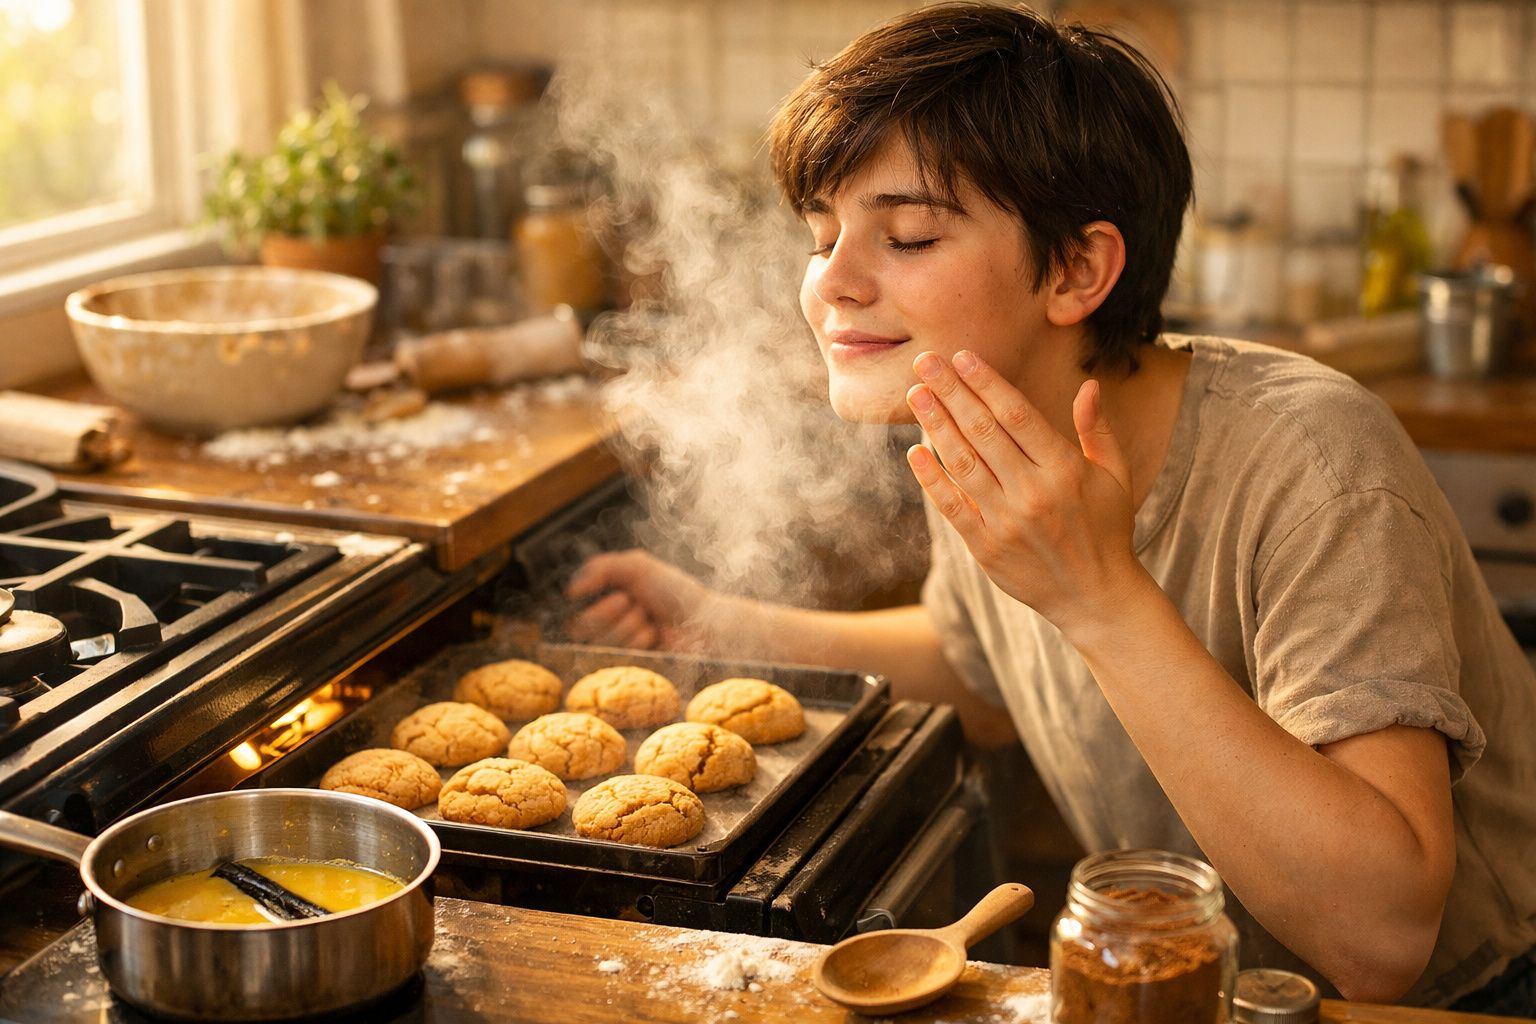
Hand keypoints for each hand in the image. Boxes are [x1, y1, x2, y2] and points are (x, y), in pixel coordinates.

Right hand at [565, 549, 714, 650]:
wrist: (705, 621)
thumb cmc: (675, 592)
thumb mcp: (638, 566)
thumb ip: (601, 568)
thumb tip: (571, 590)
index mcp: (602, 601)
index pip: (570, 608)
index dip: (587, 600)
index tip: (614, 592)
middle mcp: (605, 627)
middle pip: (578, 626)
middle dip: (609, 610)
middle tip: (635, 603)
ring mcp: (617, 649)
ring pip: (600, 640)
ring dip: (629, 624)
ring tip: (650, 620)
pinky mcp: (629, 667)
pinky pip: (618, 654)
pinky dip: (639, 639)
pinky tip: (655, 637)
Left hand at [904, 349, 1142, 633]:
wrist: (1095, 597)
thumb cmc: (1107, 529)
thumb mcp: (1114, 476)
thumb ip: (1098, 430)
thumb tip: (1088, 386)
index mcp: (1065, 468)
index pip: (1017, 414)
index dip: (986, 382)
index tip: (961, 356)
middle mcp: (1034, 492)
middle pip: (983, 431)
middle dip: (951, 391)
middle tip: (924, 362)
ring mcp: (1007, 521)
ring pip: (963, 463)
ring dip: (936, 425)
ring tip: (916, 395)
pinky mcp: (986, 548)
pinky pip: (952, 507)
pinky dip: (931, 480)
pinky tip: (915, 453)